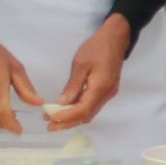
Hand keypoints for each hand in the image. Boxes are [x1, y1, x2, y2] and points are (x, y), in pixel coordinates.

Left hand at [52, 14, 134, 128]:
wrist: (115, 38)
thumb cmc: (97, 48)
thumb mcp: (80, 63)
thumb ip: (73, 85)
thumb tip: (62, 103)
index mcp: (100, 87)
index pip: (82, 109)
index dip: (66, 117)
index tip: (50, 118)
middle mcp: (106, 94)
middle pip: (87, 115)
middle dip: (68, 122)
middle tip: (50, 126)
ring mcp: (108, 94)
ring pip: (90, 112)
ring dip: (73, 118)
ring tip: (55, 120)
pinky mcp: (107, 91)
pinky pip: (92, 106)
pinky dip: (79, 111)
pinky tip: (68, 110)